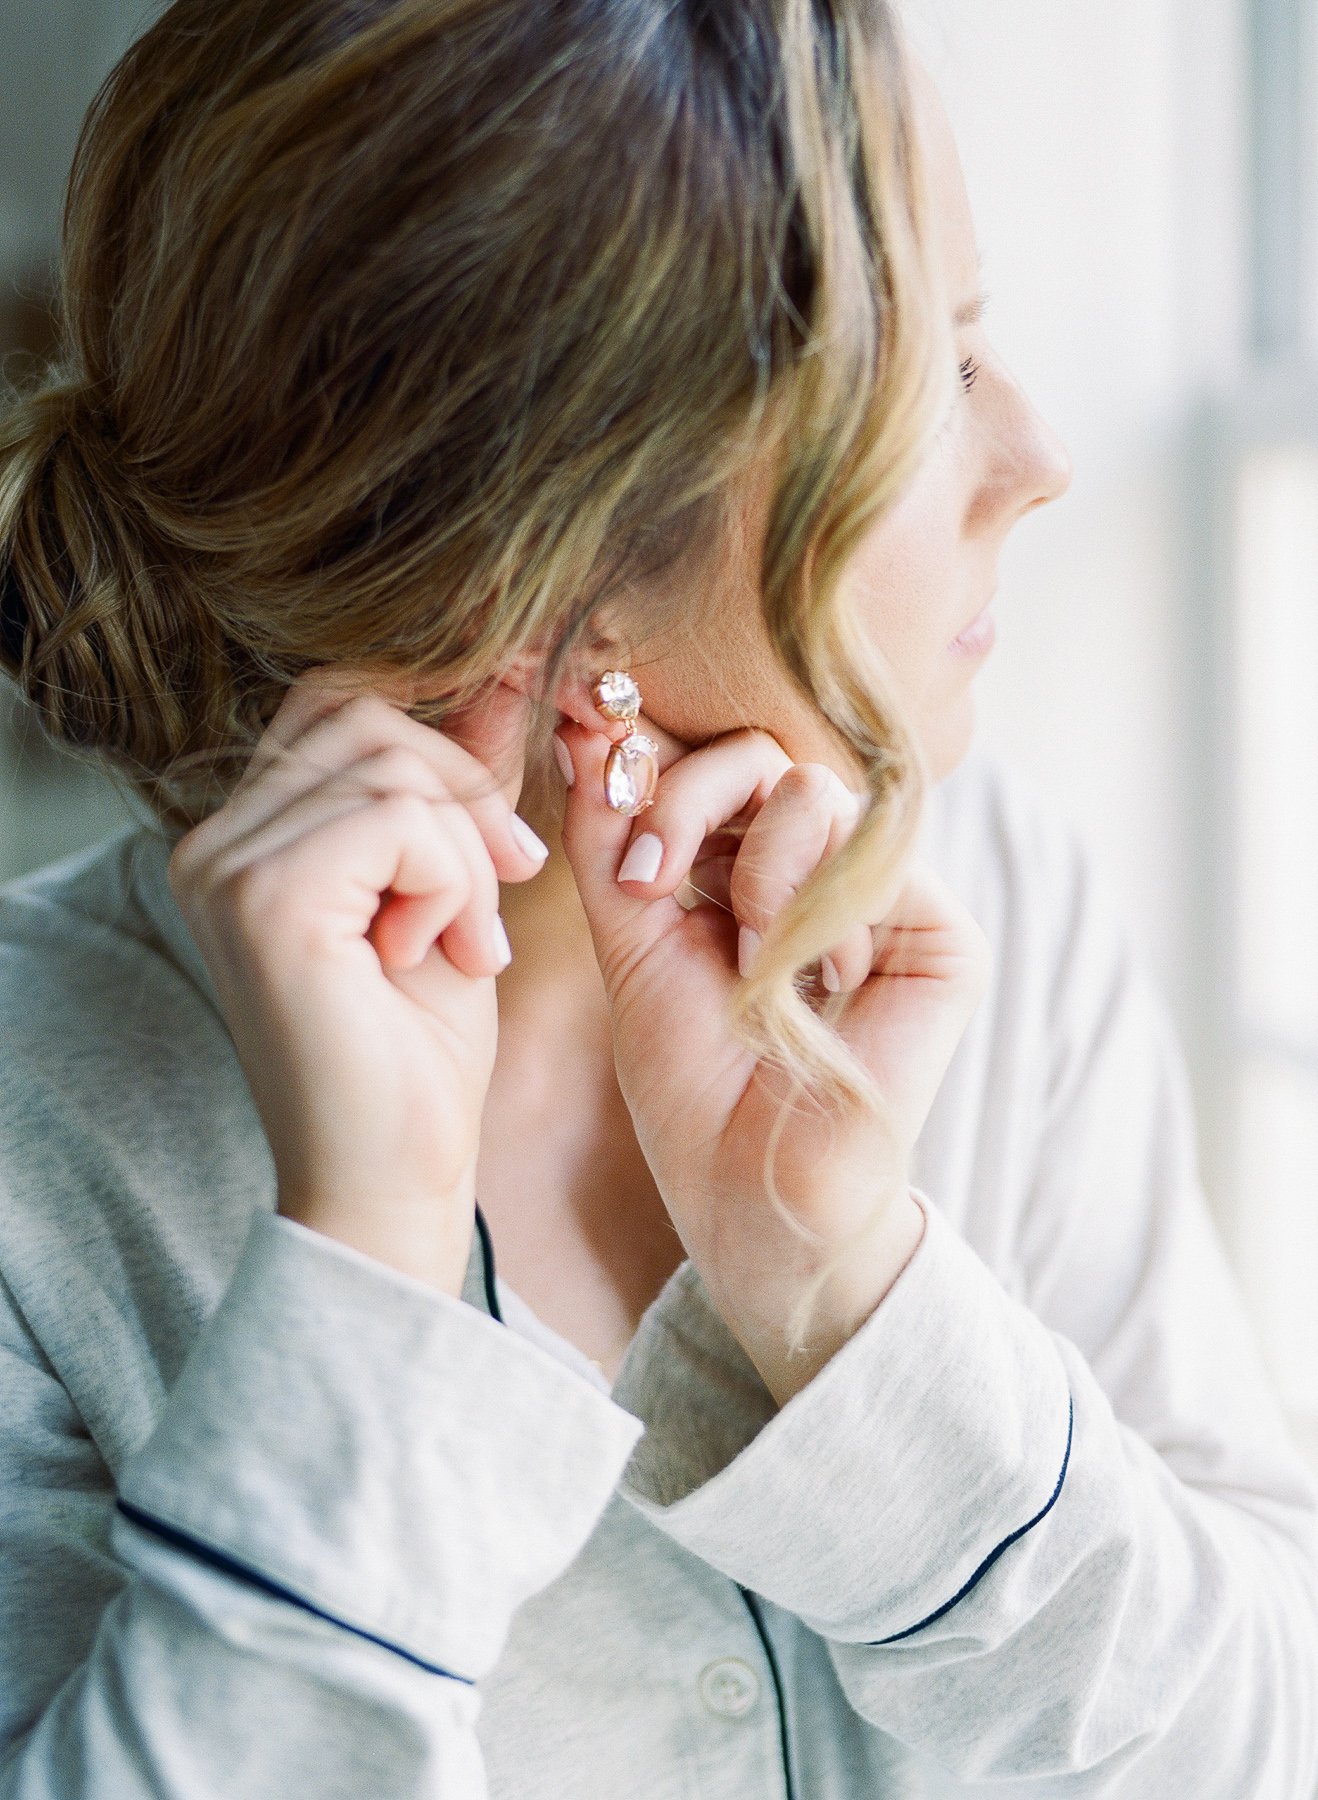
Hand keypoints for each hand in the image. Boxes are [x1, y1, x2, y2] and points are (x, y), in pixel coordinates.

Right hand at [167, 666, 547, 1293]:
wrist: (394, 1180)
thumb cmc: (419, 1056)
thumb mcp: (452, 894)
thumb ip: (454, 792)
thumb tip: (505, 674)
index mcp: (245, 838)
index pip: (340, 707)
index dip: (440, 747)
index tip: (504, 839)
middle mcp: (215, 843)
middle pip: (362, 714)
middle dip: (463, 791)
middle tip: (510, 883)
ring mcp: (228, 867)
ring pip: (392, 767)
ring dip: (466, 856)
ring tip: (470, 946)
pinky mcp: (264, 899)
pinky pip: (399, 819)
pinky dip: (455, 884)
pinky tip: (450, 958)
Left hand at [555, 715, 989, 1402]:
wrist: (751, 1196)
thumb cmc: (692, 1086)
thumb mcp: (631, 946)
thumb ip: (612, 841)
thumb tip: (584, 730)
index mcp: (752, 868)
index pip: (716, 764)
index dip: (659, 750)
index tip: (589, 742)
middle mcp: (825, 872)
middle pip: (762, 756)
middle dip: (686, 799)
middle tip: (646, 876)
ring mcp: (887, 899)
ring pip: (812, 788)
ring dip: (751, 869)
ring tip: (743, 958)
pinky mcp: (942, 936)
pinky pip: (866, 851)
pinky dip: (807, 907)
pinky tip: (802, 977)